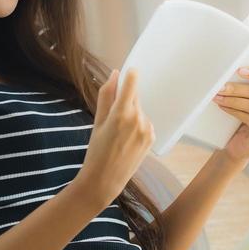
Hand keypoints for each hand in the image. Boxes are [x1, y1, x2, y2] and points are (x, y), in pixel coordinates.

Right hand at [77, 68, 154, 206]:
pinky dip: (137, 126)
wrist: (106, 179)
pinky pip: (144, 123)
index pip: (132, 83)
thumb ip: (106, 95)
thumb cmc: (96, 150)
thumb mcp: (97, 121)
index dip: (131, 74)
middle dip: (124, 101)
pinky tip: (127, 140)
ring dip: (131, 115)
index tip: (129, 70)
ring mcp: (147, 129)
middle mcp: (138, 119)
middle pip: (134, 97)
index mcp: (121, 113)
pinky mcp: (152, 137)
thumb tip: (115, 74)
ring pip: (139, 110)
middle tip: (111, 120)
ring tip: (119, 134)